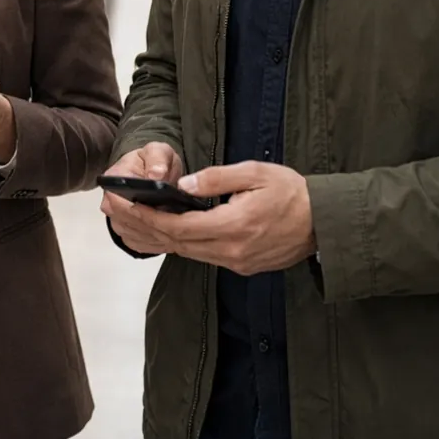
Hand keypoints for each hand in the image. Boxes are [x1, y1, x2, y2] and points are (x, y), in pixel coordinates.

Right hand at [100, 142, 185, 254]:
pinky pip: (139, 245)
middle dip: (151, 224)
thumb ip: (158, 159)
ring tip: (177, 230)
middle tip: (177, 221)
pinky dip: (155, 244)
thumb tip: (156, 175)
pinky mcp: (127, 233)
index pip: (117, 201)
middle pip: (125, 222)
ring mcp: (116, 220)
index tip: (164, 208)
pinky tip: (171, 237)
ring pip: (133, 236)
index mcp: (114, 179)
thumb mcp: (158, 151)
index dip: (139, 208)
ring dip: (154, 236)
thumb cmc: (154, 162)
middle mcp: (110, 203)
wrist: (152, 172)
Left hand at [110, 161, 315, 274]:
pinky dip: (178, 243)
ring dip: (156, 237)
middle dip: (140, 226)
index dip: (145, 217)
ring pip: (186, 252)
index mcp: (233, 226)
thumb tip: (181, 187)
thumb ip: (215, 178)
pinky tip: (162, 231)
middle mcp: (231, 251)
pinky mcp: (242, 265)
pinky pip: (201, 255)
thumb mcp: (255, 173)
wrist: (326, 223)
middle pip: (175, 242)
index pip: (177, 227)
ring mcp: (236, 262)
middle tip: (112, 209)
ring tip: (127, 219)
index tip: (121, 203)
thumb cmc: (292, 192)